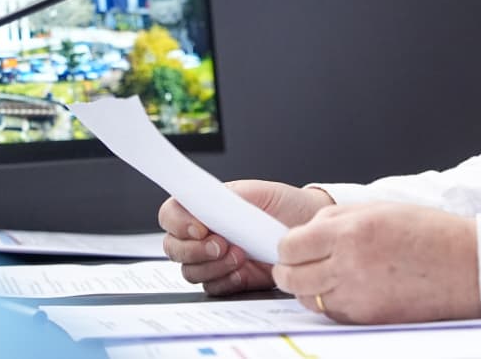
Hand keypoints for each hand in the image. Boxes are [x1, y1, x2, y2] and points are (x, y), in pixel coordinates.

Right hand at [159, 180, 333, 294]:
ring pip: (190, 271)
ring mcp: (214, 259)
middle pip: (173, 247)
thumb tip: (206, 204)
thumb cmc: (285, 205)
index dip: (178, 223)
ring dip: (212, 266)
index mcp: (205, 207)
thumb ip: (231, 197)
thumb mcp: (261, 193)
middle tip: (222, 245)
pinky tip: (242, 272)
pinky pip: (212, 287)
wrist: (309, 228)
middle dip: (194, 250)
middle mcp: (204, 234)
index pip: (171, 214)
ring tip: (240, 256)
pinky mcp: (228, 280)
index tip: (200, 228)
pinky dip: (224, 281)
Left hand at [272, 202, 480, 323]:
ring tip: (322, 276)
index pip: (291, 245)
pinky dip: (330, 302)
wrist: (465, 266)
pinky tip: (345, 289)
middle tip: (294, 265)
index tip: (291, 246)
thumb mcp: (377, 209)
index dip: (287, 246)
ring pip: (308, 298)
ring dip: (308, 287)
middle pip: (291, 276)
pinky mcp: (368, 318)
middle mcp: (349, 265)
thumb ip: (336, 220)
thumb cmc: (429, 233)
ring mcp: (357, 296)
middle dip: (288, 270)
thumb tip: (305, 231)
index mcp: (350, 232)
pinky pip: (332, 313)